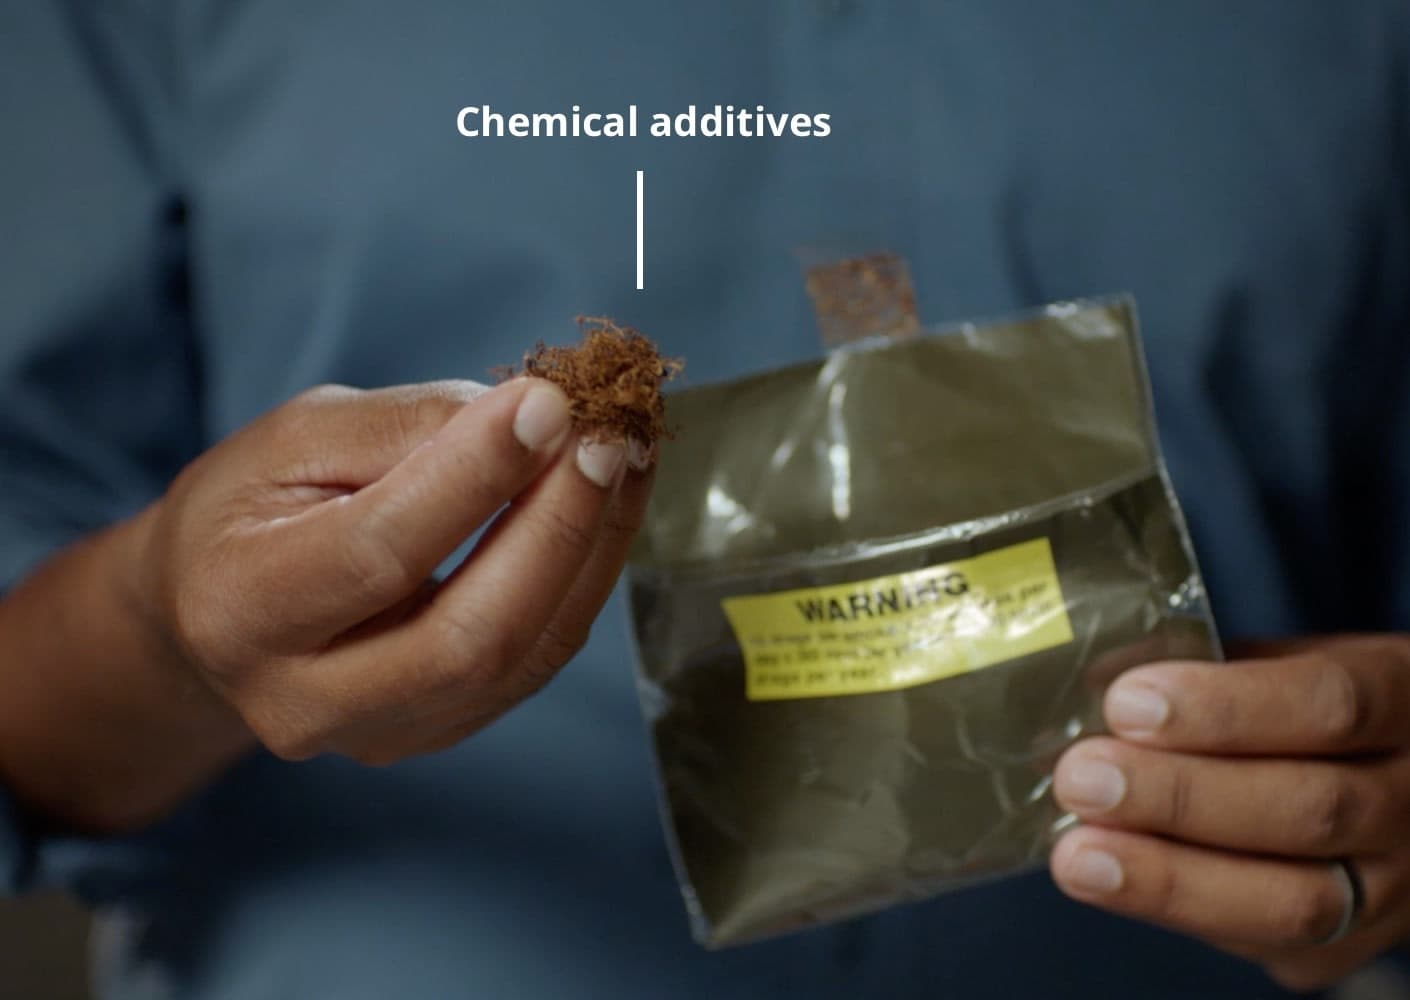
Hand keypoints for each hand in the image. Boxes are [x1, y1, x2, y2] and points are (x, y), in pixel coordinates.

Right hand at [136, 377, 646, 765]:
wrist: (217, 608)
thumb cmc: (252, 506)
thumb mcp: (297, 437)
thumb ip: (407, 428)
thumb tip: (535, 416)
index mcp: (242, 608)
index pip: (382, 550)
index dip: (477, 475)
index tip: (551, 399)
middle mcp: (306, 699)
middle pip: (470, 635)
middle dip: (557, 526)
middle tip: (608, 436)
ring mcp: (379, 734)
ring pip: (522, 658)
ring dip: (593, 548)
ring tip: (626, 456)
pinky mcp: (440, 733)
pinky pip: (537, 663)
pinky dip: (586, 578)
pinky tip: (609, 506)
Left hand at [1049, 636, 1409, 991]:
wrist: (1374, 787)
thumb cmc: (1294, 708)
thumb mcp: (1275, 664)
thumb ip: (1204, 670)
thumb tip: (1095, 681)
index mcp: (1402, 701)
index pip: (1331, 705)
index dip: (1225, 709)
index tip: (1126, 703)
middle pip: (1311, 810)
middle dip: (1180, 798)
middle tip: (1081, 779)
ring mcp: (1394, 887)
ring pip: (1295, 900)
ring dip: (1169, 878)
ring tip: (1078, 854)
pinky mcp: (1345, 949)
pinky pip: (1262, 942)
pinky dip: (1176, 911)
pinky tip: (1109, 883)